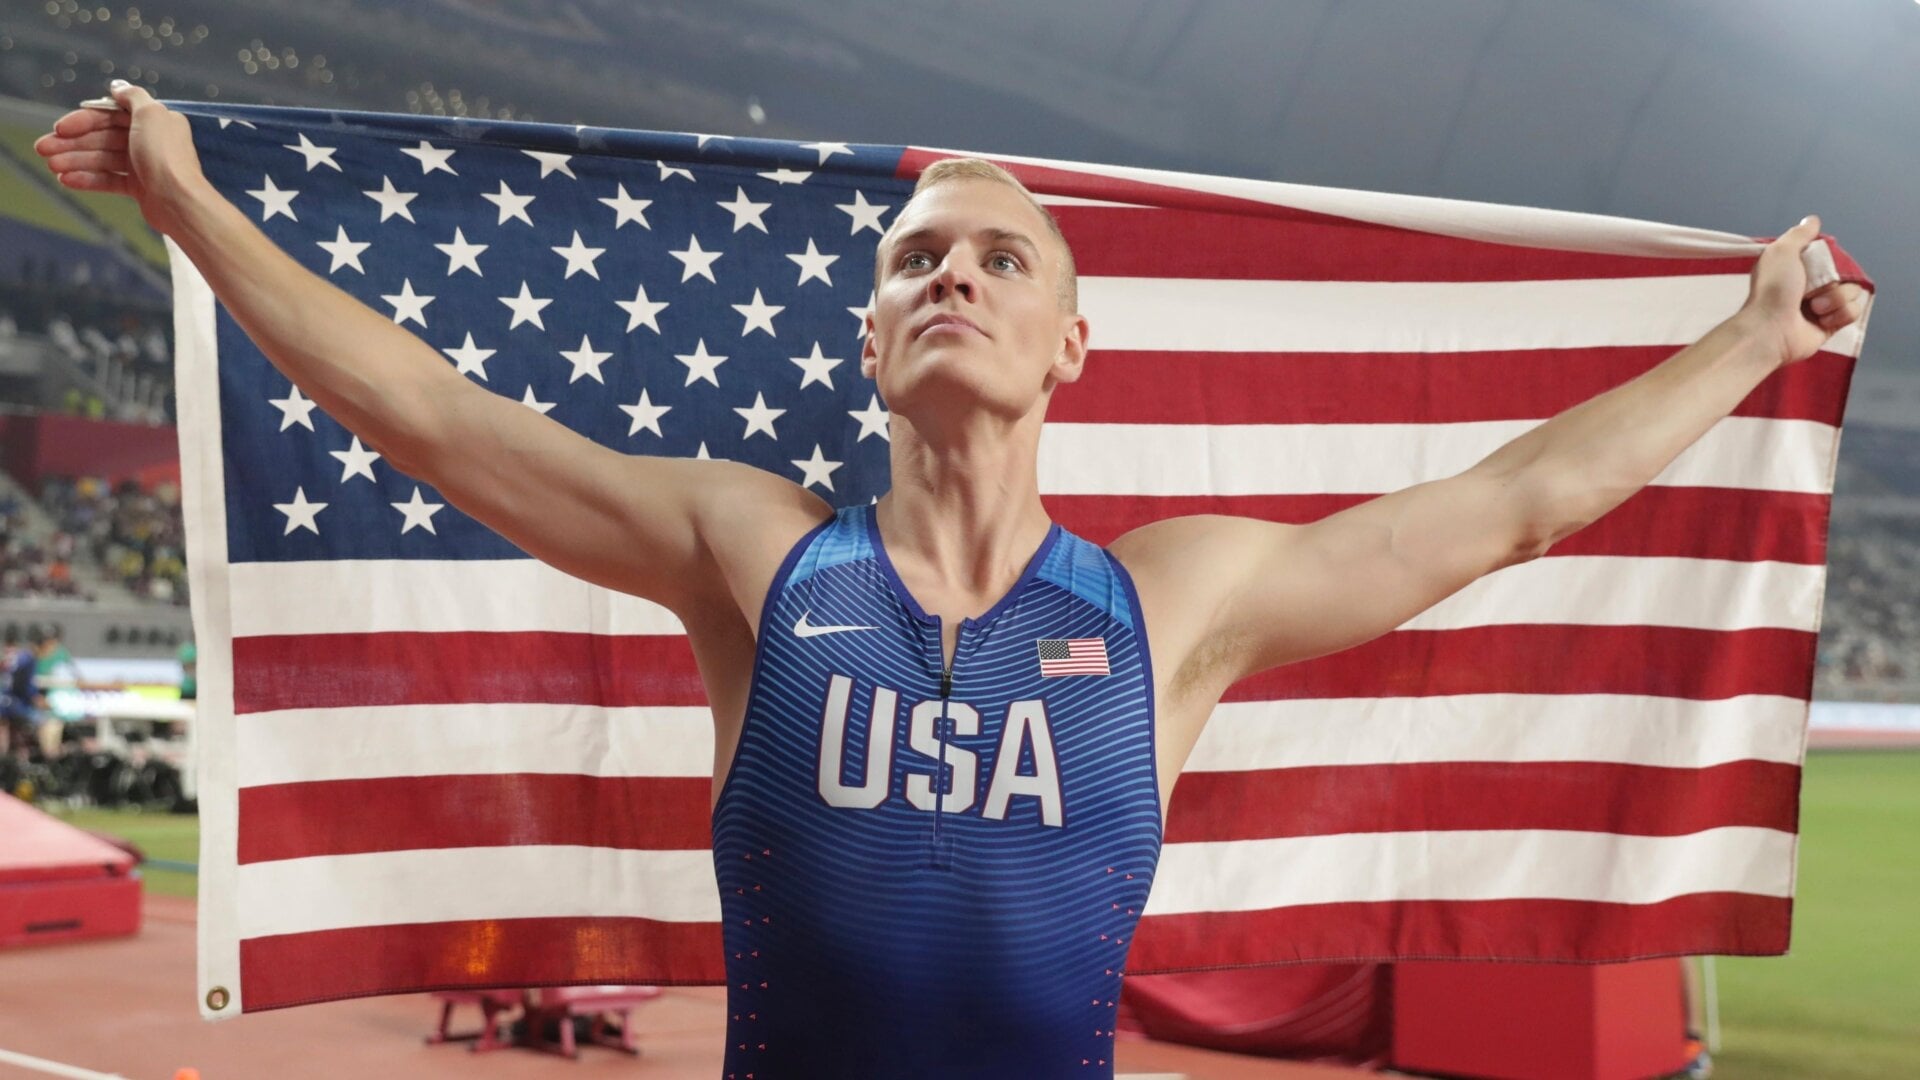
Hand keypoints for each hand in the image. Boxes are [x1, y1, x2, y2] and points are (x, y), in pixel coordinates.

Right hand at [33, 80, 205, 238]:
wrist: (179, 201)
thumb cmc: (165, 156)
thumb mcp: (150, 114)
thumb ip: (132, 96)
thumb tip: (117, 85)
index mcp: (153, 120)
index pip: (109, 116)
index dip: (82, 121)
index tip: (60, 129)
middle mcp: (149, 140)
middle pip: (103, 138)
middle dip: (72, 143)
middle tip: (43, 150)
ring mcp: (144, 164)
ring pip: (103, 159)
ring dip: (75, 161)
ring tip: (52, 166)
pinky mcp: (141, 188)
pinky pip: (110, 179)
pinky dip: (89, 179)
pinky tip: (67, 180)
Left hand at [1740, 215, 1869, 367]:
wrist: (1771, 328)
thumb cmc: (1773, 289)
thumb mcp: (1782, 251)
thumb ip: (1799, 234)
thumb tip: (1813, 220)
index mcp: (1800, 268)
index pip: (1832, 256)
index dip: (1831, 259)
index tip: (1818, 264)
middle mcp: (1812, 286)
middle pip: (1846, 273)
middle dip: (1833, 280)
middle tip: (1811, 290)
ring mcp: (1823, 306)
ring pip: (1853, 292)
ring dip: (1835, 299)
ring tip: (1813, 308)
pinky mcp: (1831, 324)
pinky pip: (1853, 312)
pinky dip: (1839, 314)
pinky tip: (1821, 320)